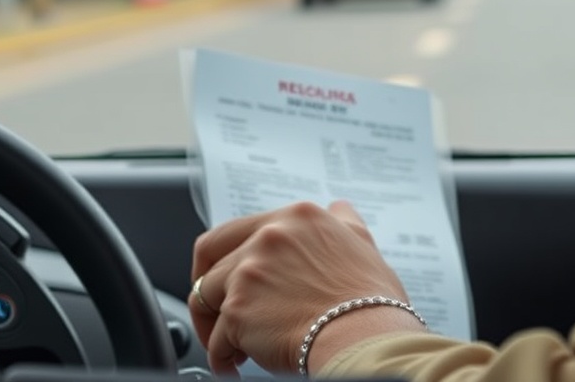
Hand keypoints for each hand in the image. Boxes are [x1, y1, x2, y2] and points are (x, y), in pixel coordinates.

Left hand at [189, 200, 418, 375]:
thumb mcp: (361, 244)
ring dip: (213, 326)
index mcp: (297, 217)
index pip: (235, 229)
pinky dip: (222, 358)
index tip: (232, 279)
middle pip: (209, 259)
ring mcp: (249, 272)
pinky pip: (214, 341)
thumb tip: (338, 209)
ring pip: (204, 299)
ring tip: (234, 347)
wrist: (365, 336)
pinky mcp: (238, 310)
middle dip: (207, 288)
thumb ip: (343, 222)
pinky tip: (238, 366)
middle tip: (217, 311)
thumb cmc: (370, 300)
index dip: (225, 258)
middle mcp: (269, 236)